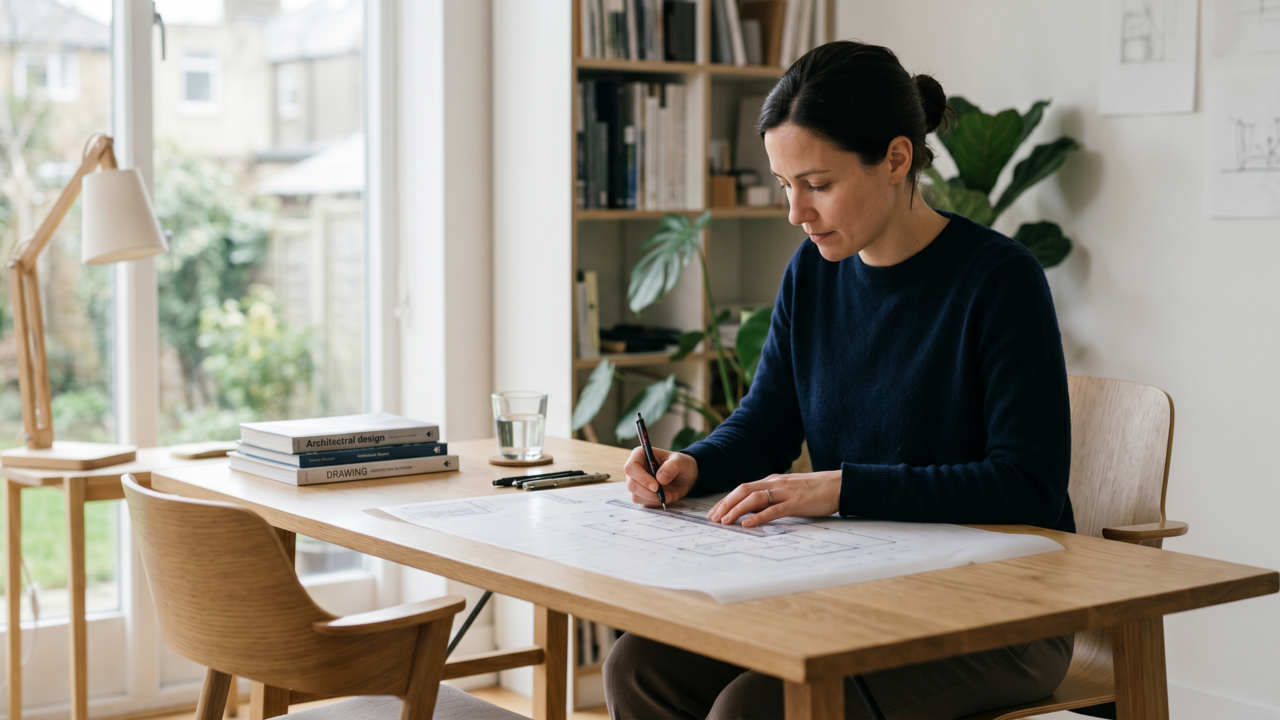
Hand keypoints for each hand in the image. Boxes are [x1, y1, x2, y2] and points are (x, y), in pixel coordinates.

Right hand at [624, 446, 697, 506]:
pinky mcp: (642, 495)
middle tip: (664, 494)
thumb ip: (671, 467)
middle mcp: (635, 470)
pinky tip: (669, 498)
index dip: (641, 478)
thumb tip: (660, 478)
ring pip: (636, 496)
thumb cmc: (681, 465)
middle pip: (631, 485)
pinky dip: (657, 503)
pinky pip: (644, 503)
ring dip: (654, 499)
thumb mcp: (680, 461)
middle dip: (648, 493)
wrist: (685, 477)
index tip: (656, 486)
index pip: (631, 467)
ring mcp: (637, 483)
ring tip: (671, 496)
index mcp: (640, 455)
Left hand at [707, 471, 841, 527]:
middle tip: (713, 518)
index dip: (727, 500)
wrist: (839, 486)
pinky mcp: (796, 503)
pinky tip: (747, 524)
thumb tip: (753, 511)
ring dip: (736, 510)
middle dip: (725, 504)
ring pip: (754, 499)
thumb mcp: (788, 492)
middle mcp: (775, 483)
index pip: (743, 488)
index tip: (714, 512)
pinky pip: (773, 510)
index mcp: (772, 480)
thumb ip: (772, 498)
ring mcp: (785, 492)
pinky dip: (757, 517)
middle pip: (743, 491)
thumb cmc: (815, 491)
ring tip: (724, 522)